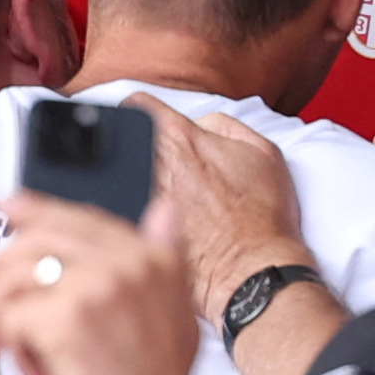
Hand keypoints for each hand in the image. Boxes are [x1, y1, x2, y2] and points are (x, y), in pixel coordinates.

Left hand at [0, 193, 200, 374]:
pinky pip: (8, 315)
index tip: (7, 208)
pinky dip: (7, 344)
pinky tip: (28, 368)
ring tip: (9, 346)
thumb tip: (164, 209)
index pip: (79, 217)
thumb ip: (167, 256)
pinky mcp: (65, 320)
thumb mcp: (178, 309)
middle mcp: (127, 262)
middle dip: (2, 275)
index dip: (35, 211)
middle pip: (35, 241)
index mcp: (151, 256)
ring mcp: (96, 288)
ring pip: (12, 276)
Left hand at [128, 94, 305, 322]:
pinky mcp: (133, 232)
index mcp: (180, 139)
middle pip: (119, 143)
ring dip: (126, 184)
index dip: (139, 113)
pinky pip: (116, 214)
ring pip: (113, 179)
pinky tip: (144, 227)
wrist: (252, 270)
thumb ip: (223, 124)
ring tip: (148, 199)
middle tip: (149, 166)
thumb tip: (199, 123)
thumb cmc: (261, 215)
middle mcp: (152, 165)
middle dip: (130, 150)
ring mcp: (138, 199)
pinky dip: (123, 215)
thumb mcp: (261, 152)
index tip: (143, 125)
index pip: (136, 105)